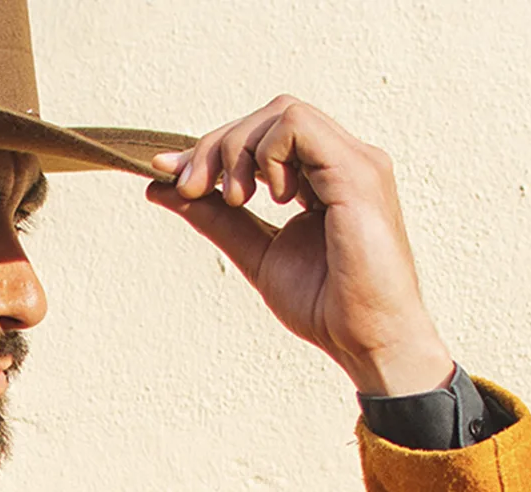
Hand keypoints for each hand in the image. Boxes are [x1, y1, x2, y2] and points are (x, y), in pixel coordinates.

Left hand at [148, 95, 453, 396]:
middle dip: (217, 145)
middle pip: (269, 115)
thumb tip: (163, 186)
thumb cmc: (327, 305)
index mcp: (325, 177)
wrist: (367, 341)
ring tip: (236, 199)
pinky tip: (269, 198)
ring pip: (282, 112)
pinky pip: (298, 126)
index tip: (171, 176)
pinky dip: (267, 153)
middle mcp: (344, 161)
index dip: (212, 147)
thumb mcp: (255, 252)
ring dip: (239, 148)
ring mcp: (355, 162)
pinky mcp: (357, 173)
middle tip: (193, 189)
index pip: (265, 133)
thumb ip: (216, 217)